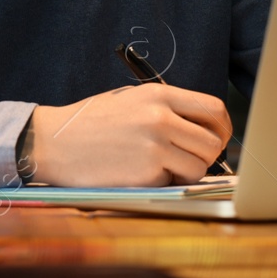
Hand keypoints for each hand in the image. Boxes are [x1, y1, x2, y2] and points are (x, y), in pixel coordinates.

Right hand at [22, 83, 230, 186]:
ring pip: (200, 167)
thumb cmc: (92, 123)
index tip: (217, 138)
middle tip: (190, 160)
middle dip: (207, 156)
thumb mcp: (130, 100)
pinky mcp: (146, 173)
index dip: (222, 127)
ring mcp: (155, 146)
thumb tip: (202, 127)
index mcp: (159, 94)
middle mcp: (161, 117)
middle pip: (213, 142)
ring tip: (163, 168)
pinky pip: (175, 182)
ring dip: (188, 172)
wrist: (54, 142)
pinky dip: (165, 183)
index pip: (214, 109)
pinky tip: (141, 174)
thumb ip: (166, 108)